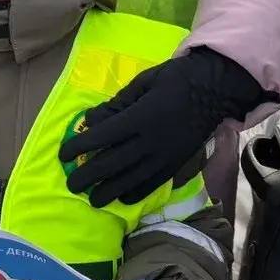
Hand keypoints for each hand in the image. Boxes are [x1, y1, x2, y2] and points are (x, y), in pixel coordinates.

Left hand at [60, 47, 270, 205]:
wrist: (216, 90)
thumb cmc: (175, 79)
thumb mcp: (143, 82)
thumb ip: (117, 102)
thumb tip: (91, 120)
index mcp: (140, 117)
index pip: (103, 136)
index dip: (80, 147)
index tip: (63, 154)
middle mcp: (151, 140)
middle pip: (113, 163)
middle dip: (89, 176)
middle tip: (71, 184)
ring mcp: (166, 155)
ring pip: (132, 179)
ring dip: (109, 191)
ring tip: (92, 199)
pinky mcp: (177, 163)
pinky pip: (154, 183)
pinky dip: (137, 193)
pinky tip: (123, 199)